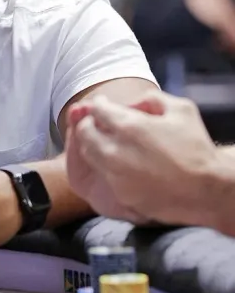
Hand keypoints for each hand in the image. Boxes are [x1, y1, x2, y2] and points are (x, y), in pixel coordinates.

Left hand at [66, 92, 217, 226]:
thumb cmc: (196, 147)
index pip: (97, 109)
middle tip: (98, 122)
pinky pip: (102, 174)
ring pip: (88, 153)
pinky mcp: (120, 194)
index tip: (104, 105)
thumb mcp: (182, 109)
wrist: (209, 191)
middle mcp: (116, 150)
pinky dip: (104, 165)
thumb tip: (134, 100)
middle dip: (88, 123)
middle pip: (84, 131)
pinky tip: (119, 162)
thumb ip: (152, 98)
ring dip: (91, 143)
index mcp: (129, 126)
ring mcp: (116, 174)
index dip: (99, 104)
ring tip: (105, 141)